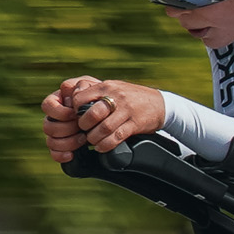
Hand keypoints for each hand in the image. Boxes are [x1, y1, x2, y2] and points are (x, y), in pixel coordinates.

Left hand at [41, 76, 165, 162]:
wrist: (159, 104)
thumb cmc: (132, 97)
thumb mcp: (114, 88)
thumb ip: (96, 92)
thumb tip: (73, 99)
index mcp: (107, 86)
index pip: (81, 98)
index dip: (75, 111)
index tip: (77, 118)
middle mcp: (116, 97)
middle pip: (92, 114)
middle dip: (84, 126)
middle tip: (84, 131)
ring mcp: (126, 110)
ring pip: (104, 128)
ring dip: (94, 138)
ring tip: (92, 141)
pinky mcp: (135, 124)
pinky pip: (117, 137)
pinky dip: (106, 144)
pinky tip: (102, 147)